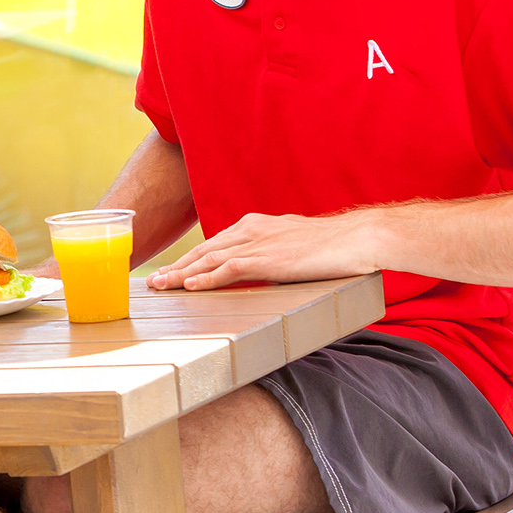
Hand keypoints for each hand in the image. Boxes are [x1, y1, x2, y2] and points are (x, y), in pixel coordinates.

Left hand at [149, 210, 378, 291]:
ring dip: (181, 274)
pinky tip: (189, 287)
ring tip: (160, 286)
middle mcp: (251, 230)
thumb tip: (266, 265)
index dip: (190, 258)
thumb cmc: (333, 244)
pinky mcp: (267, 260)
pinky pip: (228, 270)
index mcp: (256, 225)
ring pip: (208, 259)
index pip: (214, 243)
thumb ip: (273, 252)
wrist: (358, 238)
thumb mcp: (294, 244)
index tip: (172, 270)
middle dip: (177, 266)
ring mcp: (258, 244)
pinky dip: (205, 279)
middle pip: (203, 250)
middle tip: (154, 281)